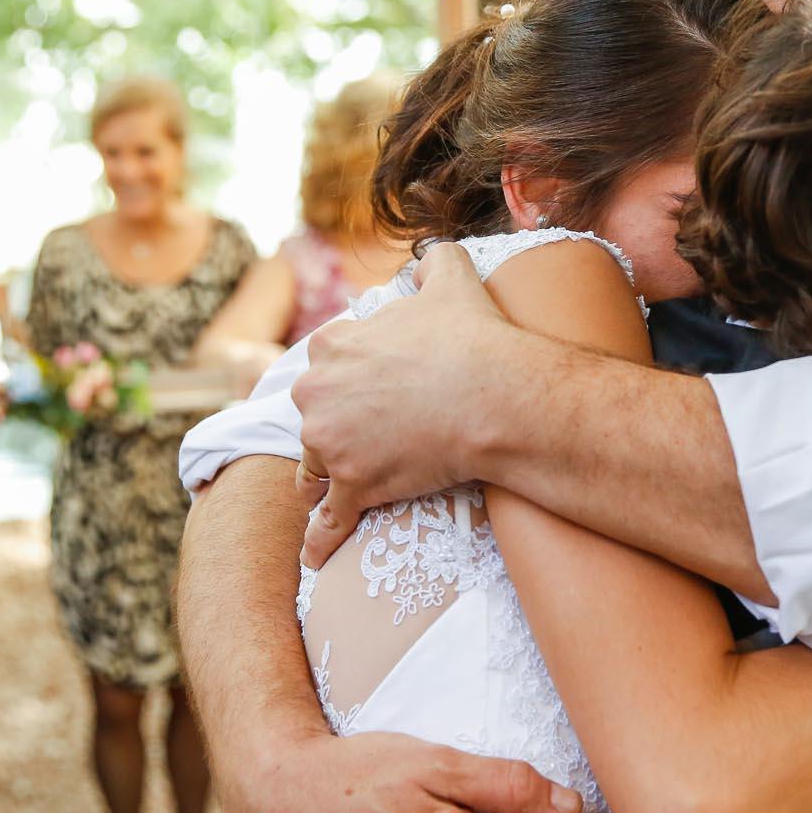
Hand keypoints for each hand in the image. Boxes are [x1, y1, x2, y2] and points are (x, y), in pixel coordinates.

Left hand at [294, 244, 518, 567]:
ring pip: (315, 467)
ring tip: (349, 488)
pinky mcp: (352, 487)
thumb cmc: (475, 339)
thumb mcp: (451, 278)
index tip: (376, 390)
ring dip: (328, 477)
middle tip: (374, 437)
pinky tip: (314, 557)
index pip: (327, 365)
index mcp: (332, 345)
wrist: (497, 397)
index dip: (354, 379)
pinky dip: (319, 541)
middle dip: (336, 426)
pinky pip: (327, 522)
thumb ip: (433, 260)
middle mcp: (318, 392)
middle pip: (315, 416)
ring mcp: (331, 444)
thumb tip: (431, 254)